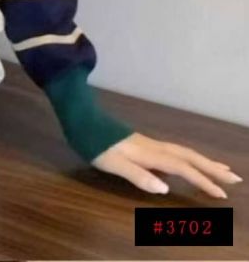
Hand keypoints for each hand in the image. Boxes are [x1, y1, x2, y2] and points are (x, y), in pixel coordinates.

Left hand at [91, 132, 242, 198]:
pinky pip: (175, 151)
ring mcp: (149, 144)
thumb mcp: (112, 163)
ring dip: (204, 161)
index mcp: (149, 154)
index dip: (202, 181)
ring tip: (221, 170)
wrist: (83, 121)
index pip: (182, 168)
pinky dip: (189, 158)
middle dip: (212, 168)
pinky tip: (189, 164)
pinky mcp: (144, 144)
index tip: (221, 194)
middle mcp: (154, 147)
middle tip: (235, 179)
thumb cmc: (95, 144)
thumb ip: (137, 175)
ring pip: (183, 152)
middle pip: (189, 156)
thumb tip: (165, 189)